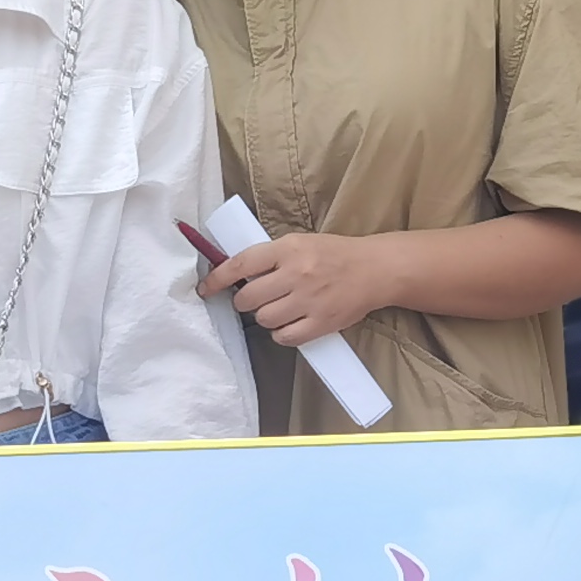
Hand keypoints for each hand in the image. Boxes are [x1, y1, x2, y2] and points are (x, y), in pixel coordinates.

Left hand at [201, 229, 401, 349]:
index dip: (218, 279)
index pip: (241, 264)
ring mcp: (309, 300)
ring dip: (265, 317)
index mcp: (288, 249)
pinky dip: (282, 334)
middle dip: (245, 301)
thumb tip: (235, 274)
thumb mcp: (300, 243)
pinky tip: (289, 324)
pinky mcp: (322, 323)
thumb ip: (270, 257)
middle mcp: (297, 274)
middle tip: (255, 298)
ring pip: (264, 319)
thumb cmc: (333, 254)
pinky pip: (285, 337)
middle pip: (248, 298)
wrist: (374, 269)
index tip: (206, 289)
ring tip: (279, 309)